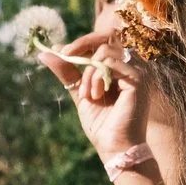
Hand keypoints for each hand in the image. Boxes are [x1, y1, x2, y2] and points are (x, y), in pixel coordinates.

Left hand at [42, 24, 146, 161]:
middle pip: (106, 37)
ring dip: (89, 72)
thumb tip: (46, 52)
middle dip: (81, 46)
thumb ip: (68, 71)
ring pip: (105, 51)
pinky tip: (96, 95)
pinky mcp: (139, 79)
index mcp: (121, 67)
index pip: (104, 40)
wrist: (114, 147)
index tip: (62, 53)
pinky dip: (96, 77)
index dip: (82, 42)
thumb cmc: (101, 124)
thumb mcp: (80, 91)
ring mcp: (138, 71)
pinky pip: (111, 63)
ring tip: (88, 94)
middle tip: (65, 57)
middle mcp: (133, 65)